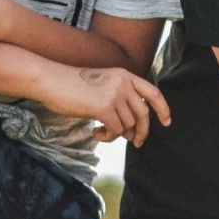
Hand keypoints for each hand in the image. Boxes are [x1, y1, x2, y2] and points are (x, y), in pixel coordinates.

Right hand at [37, 65, 170, 145]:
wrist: (51, 81)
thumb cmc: (73, 87)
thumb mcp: (102, 86)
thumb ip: (119, 102)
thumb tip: (131, 131)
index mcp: (125, 76)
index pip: (153, 93)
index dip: (163, 109)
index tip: (167, 122)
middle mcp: (124, 83)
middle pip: (143, 114)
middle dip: (142, 131)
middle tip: (136, 143)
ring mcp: (114, 94)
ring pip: (127, 124)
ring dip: (117, 135)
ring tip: (102, 133)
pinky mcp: (103, 107)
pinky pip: (115, 130)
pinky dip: (107, 137)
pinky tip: (95, 133)